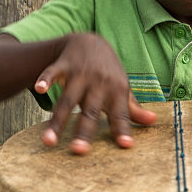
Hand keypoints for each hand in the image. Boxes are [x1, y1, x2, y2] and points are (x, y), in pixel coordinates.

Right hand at [34, 33, 156, 153]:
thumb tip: (153, 122)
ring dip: (57, 120)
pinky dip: (45, 79)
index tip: (126, 146)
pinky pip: (53, 72)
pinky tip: (38, 89)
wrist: (90, 40)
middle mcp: (99, 83)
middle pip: (90, 111)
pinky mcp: (63, 64)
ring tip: (48, 141)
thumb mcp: (122, 86)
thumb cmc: (108, 72)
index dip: (123, 129)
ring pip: (67, 99)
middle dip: (84, 131)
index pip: (121, 114)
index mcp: (117, 90)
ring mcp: (80, 73)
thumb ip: (133, 108)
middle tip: (78, 151)